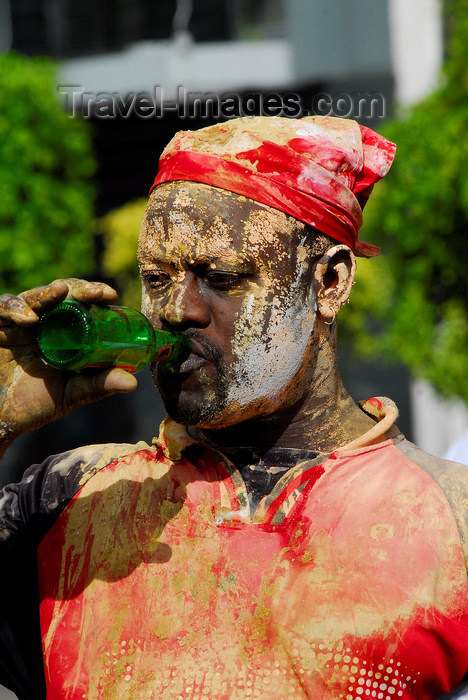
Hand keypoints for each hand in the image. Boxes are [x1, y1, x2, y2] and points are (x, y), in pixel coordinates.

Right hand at [0, 279, 136, 446]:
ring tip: (60, 291)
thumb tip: (133, 383)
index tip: (110, 294)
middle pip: (61, 293)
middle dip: (79, 287)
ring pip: (33, 296)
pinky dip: (14, 308)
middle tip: (95, 292)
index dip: (94, 295)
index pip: (81, 304)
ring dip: (47, 292)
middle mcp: (42, 322)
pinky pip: (2, 308)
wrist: (0, 419)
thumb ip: (98, 385)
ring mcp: (17, 323)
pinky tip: (28, 318)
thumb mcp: (72, 394)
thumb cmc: (35, 404)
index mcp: (63, 332)